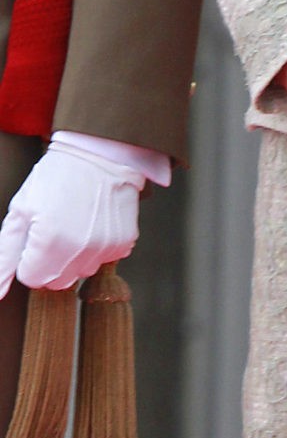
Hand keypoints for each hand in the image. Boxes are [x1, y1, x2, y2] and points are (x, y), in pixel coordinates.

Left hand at [0, 139, 143, 297]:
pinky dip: (95, 248)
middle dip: (49, 263)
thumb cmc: (56, 178)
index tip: (35, 235)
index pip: (31, 279)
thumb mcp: (20, 211)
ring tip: (74, 224)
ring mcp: (104, 249)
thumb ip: (5, 255)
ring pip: (80, 273)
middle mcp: (79, 252)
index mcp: (48, 243)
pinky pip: (102, 261)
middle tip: (52, 230)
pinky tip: (92, 224)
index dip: (28, 258)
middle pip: (56, 282)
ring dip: (73, 257)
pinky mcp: (123, 244)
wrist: (99, 155)